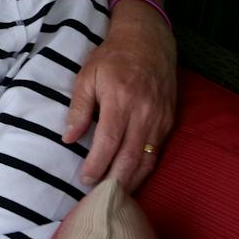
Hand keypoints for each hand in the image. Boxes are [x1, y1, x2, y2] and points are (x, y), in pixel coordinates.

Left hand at [62, 2, 176, 190]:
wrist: (149, 40)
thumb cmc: (112, 57)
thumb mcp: (87, 76)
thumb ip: (79, 108)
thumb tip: (68, 138)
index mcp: (121, 101)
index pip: (109, 143)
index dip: (97, 165)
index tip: (85, 180)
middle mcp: (144, 113)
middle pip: (131, 158)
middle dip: (115, 181)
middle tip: (99, 198)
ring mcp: (160, 118)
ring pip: (148, 159)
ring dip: (132, 181)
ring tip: (116, 196)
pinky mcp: (170, 121)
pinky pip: (158, 152)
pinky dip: (145, 168)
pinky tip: (133, 178)